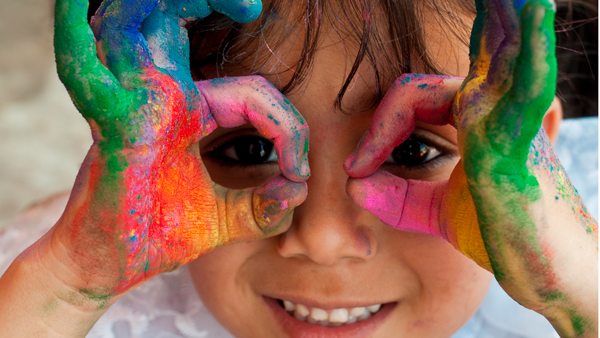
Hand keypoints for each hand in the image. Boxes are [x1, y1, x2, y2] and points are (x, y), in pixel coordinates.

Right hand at [52, 0, 308, 299]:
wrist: (108, 266)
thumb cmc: (158, 237)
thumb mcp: (223, 221)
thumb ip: (261, 206)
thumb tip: (297, 190)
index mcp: (190, 112)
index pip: (254, 94)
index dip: (288, 128)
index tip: (300, 175)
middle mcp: (163, 96)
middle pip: (195, 30)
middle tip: (251, 2)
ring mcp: (137, 101)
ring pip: (154, 22)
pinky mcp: (117, 120)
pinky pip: (112, 60)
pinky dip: (94, 32)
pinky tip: (107, 12)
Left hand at [343, 0, 596, 335]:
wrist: (546, 274)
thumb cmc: (500, 236)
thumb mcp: (434, 212)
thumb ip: (395, 195)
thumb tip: (353, 183)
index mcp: (475, 119)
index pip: (410, 97)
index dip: (377, 130)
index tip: (355, 168)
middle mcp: (495, 109)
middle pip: (473, 48)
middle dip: (485, 14)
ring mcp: (512, 118)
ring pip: (501, 52)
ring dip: (504, 16)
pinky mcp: (523, 138)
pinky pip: (526, 84)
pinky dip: (530, 49)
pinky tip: (534, 9)